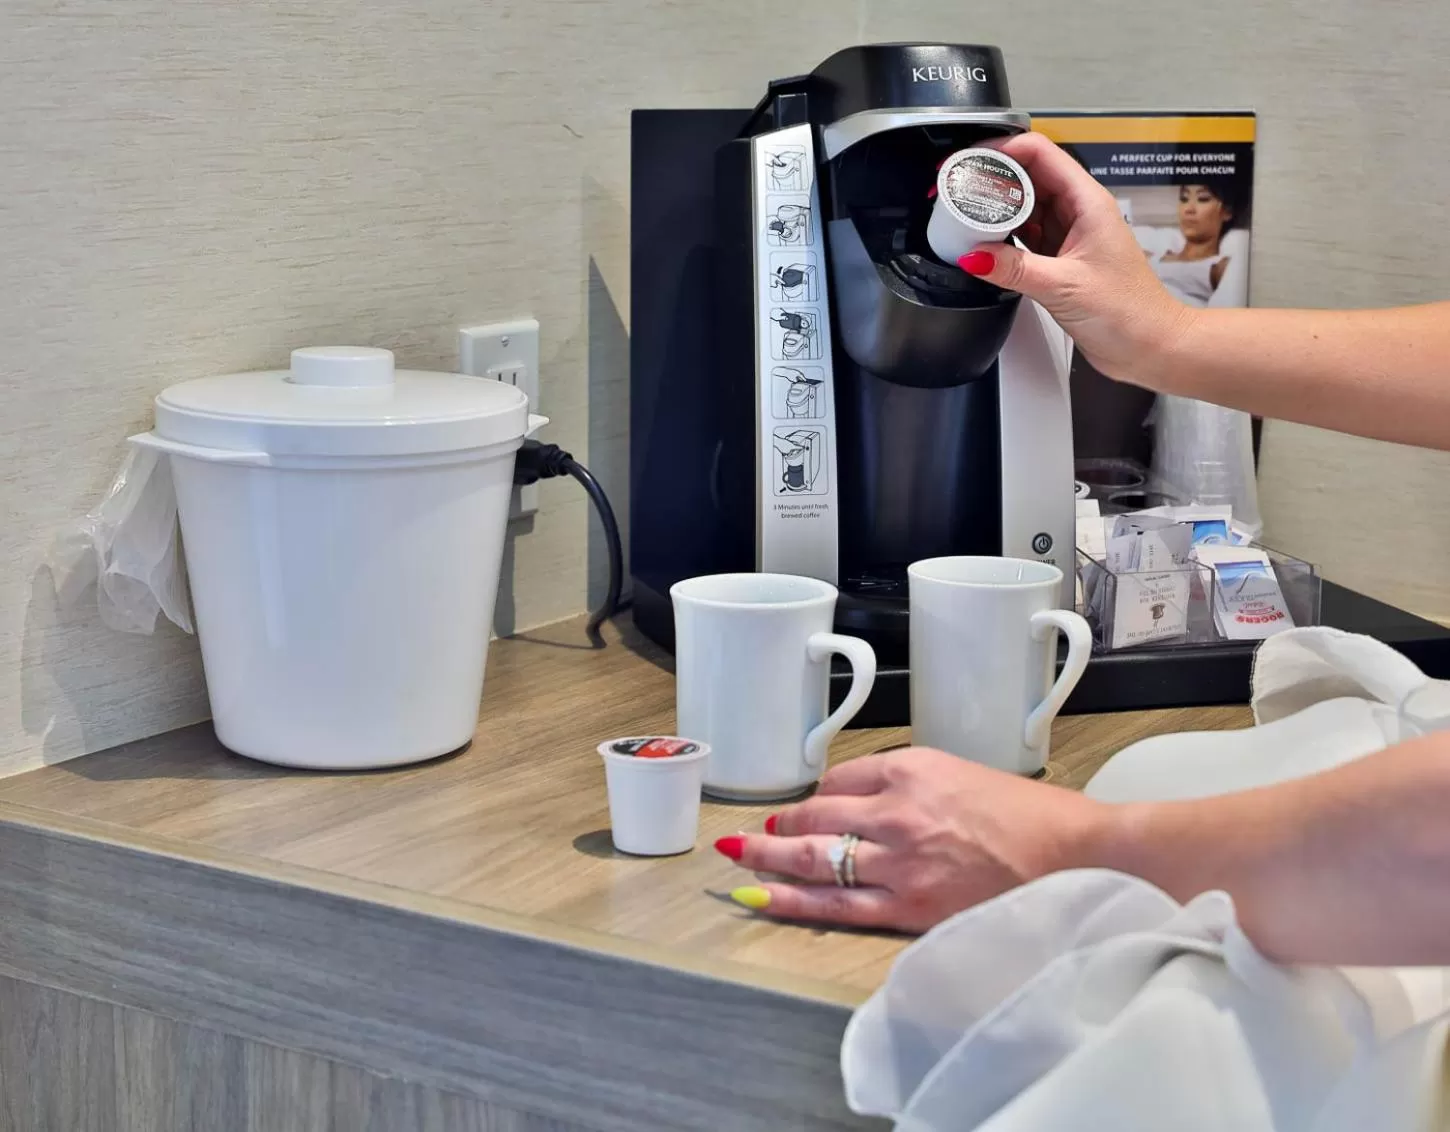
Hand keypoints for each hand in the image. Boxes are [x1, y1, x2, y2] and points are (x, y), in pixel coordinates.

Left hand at [716, 748, 1110, 931]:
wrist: (1080, 856)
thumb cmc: (1033, 818)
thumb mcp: (963, 776)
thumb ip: (912, 788)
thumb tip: (866, 807)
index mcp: (913, 769)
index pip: (840, 781)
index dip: (817, 798)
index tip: (805, 809)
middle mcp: (898, 809)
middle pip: (816, 815)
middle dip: (778, 824)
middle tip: (751, 831)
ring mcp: (900, 859)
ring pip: (813, 857)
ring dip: (768, 855)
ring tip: (739, 856)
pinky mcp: (909, 904)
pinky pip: (834, 903)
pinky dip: (791, 899)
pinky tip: (762, 896)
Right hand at [962, 132, 1193, 387]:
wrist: (1150, 346)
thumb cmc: (1130, 312)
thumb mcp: (1064, 286)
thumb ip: (1014, 269)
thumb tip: (974, 255)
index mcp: (1087, 202)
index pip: (1040, 153)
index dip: (1002, 150)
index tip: (971, 162)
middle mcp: (1079, 212)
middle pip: (1027, 176)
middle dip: (991, 179)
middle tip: (958, 189)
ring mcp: (1070, 234)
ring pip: (1024, 206)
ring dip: (995, 209)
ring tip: (964, 214)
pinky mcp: (1061, 259)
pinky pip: (1026, 236)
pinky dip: (1003, 237)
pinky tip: (984, 244)